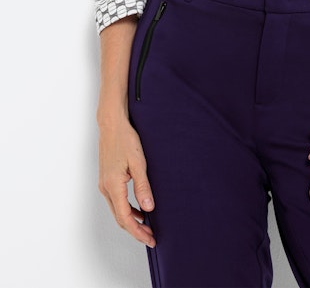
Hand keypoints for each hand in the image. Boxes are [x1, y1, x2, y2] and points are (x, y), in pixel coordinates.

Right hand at [98, 116, 155, 246]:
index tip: (150, 238)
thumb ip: (143, 186)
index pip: (125, 218)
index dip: (138, 231)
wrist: (112, 125)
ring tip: (146, 226)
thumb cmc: (125, 139)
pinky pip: (116, 201)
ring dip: (131, 221)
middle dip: (135, 230)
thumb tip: (148, 208)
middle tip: (151, 237)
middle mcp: (105, 188)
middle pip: (120, 218)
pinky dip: (127, 210)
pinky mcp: (106, 180)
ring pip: (117, 211)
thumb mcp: (138, 162)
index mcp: (113, 185)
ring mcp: (104, 184)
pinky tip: (138, 210)